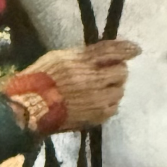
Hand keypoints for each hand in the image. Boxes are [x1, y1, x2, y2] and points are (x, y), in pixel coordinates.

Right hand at [2, 39, 141, 133]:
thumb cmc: (41, 78)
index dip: (125, 49)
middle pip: (121, 72)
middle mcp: (93, 81)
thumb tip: (104, 53)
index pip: (110, 52)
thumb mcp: (59, 57)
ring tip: (101, 87)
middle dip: (117, 70)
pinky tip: (99, 100)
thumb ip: (83, 55)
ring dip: (113, 87)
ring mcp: (96, 101)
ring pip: (120, 90)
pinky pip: (114, 107)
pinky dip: (109, 102)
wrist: (30, 108)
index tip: (136, 49)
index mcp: (81, 63)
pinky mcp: (96, 117)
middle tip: (108, 71)